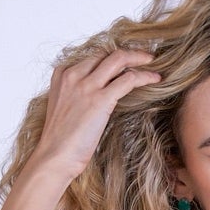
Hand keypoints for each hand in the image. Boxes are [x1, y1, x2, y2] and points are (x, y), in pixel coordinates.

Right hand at [33, 46, 162, 181]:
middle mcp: (73, 75)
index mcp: (62, 75)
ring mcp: (86, 85)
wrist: (54, 156)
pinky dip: (144, 76)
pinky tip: (155, 79)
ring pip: (118, 59)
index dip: (110, 58)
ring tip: (152, 62)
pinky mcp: (100, 99)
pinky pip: (128, 80)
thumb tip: (94, 99)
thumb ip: (76, 97)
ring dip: (138, 58)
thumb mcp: (64, 110)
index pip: (92, 58)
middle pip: (105, 53)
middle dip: (127, 53)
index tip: (124, 62)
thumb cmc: (60, 142)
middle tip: (144, 57)